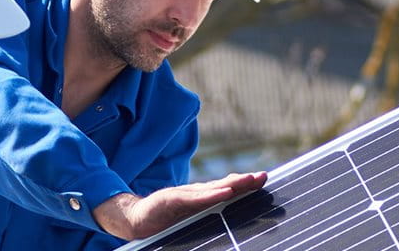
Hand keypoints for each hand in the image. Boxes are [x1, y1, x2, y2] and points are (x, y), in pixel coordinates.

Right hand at [94, 172, 267, 239]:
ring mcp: (183, 196)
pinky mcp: (170, 200)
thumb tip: (231, 221)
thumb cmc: (163, 220)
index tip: (264, 180)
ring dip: (232, 185)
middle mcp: (195, 194)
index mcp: (201, 199)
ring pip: (211, 189)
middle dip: (244, 181)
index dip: (246, 185)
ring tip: (249, 181)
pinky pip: (193, 198)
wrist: (134, 219)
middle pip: (224, 185)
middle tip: (264, 177)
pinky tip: (224, 193)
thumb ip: (207, 214)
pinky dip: (209, 195)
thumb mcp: (190, 218)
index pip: (227, 189)